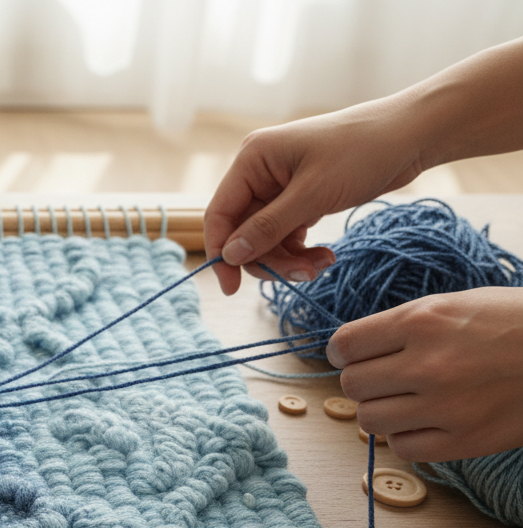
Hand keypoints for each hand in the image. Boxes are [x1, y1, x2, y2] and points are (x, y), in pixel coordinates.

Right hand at [205, 101, 427, 295]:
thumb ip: (268, 227)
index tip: (231, 288)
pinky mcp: (302, 198)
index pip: (220, 213)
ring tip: (323, 265)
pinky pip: (288, 234)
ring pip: (267, 238)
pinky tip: (326, 256)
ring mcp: (281, 186)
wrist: (412, 135)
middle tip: (303, 275)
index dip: (221, 251)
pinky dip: (303, 250)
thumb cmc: (362, 152)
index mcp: (252, 160)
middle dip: (270, 258)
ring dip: (290, 258)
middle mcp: (260, 173)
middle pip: (244, 231)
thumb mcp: (313, 194)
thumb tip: (230, 255)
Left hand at [326, 287, 522, 461]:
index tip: (351, 356)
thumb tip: (354, 351)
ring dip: (382, 412)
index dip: (343, 353)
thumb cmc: (514, 322)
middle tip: (386, 379)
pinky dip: (408, 437)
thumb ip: (402, 327)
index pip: (344, 345)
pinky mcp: (465, 440)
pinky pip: (405, 448)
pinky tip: (427, 422)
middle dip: (363, 382)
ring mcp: (445, 406)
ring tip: (407, 401)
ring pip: (370, 421)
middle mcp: (427, 364)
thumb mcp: (455, 305)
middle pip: (352, 386)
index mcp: (422, 321)